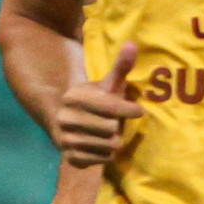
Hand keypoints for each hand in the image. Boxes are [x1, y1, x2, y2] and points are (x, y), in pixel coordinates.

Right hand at [54, 41, 143, 168]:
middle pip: (111, 128)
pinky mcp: (70, 158)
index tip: (138, 111)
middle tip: (111, 122)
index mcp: (74, 97)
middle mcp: (66, 118)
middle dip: (117, 126)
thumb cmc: (97, 102)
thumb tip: (132, 44)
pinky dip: (107, 154)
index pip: (111, 108)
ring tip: (106, 134)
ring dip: (114, 141)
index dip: (129, 110)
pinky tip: (100, 145)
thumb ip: (121, 67)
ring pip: (109, 145)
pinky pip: (104, 159)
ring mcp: (66, 140)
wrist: (68, 125)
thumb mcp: (108, 85)